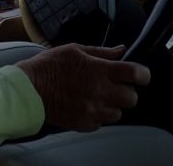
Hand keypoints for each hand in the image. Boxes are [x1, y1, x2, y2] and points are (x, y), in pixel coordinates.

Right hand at [16, 44, 149, 130]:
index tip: (141, 75)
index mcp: (99, 71)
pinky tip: (87, 105)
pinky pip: (102, 123)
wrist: (29, 89)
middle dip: (127, 91)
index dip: (143, 74)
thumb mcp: (75, 50)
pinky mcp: (84, 124)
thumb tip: (121, 50)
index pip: (135, 74)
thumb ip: (101, 52)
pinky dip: (98, 116)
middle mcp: (100, 92)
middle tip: (115, 85)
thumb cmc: (49, 66)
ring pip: (119, 113)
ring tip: (98, 96)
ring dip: (113, 105)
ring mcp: (93, 111)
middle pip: (132, 98)